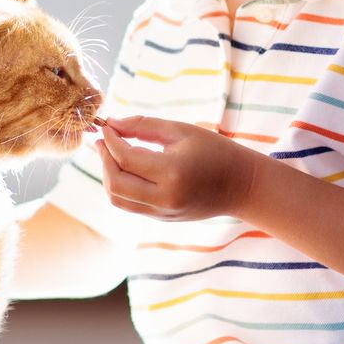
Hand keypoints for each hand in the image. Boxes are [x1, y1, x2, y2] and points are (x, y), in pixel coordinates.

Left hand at [97, 116, 263, 221]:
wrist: (241, 186)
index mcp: (172, 172)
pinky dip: (120, 187)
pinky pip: (130, 205)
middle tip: (102, 141)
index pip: (126, 158)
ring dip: (107, 176)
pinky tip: (125, 169)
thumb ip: (144, 126)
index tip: (105, 127)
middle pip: (115, 183)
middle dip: (103, 160)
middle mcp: (165, 198)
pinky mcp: (162, 219)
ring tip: (110, 156)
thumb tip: (112, 124)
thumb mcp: (181, 131)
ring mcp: (163, 212)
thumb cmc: (215, 151)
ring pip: (117, 199)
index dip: (110, 141)